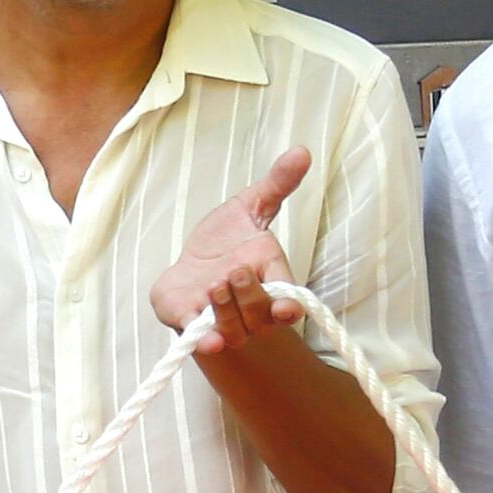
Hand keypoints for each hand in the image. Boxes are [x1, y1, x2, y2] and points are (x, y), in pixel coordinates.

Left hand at [151, 147, 315, 349]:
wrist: (191, 265)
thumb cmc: (228, 239)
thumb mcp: (251, 206)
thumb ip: (277, 184)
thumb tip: (302, 151)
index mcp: (271, 279)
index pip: (288, 301)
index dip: (288, 307)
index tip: (285, 307)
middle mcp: (252, 309)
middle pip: (258, 315)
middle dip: (246, 294)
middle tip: (232, 272)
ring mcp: (223, 321)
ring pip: (234, 330)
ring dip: (225, 310)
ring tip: (213, 286)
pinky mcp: (191, 325)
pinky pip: (202, 340)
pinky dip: (206, 342)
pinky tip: (207, 341)